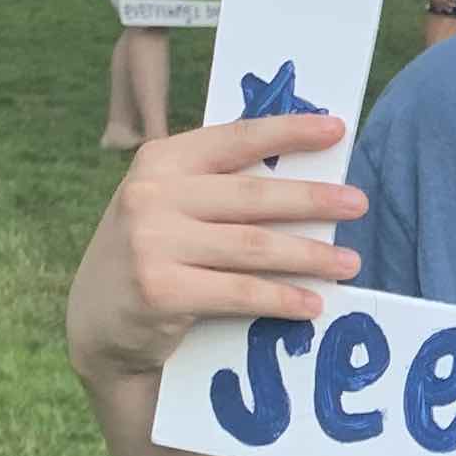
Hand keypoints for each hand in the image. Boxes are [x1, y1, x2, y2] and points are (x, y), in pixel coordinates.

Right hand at [66, 115, 364, 385]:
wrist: (97, 325)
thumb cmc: (153, 253)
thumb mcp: (169, 204)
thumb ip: (218, 184)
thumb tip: (306, 171)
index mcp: (161, 161)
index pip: (236, 139)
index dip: (289, 131)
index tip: (337, 130)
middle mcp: (152, 195)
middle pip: (253, 196)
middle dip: (313, 200)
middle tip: (359, 204)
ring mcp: (152, 243)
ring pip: (253, 246)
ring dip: (310, 256)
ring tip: (350, 263)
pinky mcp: (159, 291)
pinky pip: (239, 292)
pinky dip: (282, 298)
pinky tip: (312, 303)